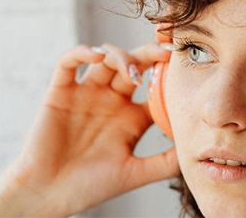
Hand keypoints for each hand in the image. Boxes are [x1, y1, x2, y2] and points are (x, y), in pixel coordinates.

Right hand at [0, 43, 177, 216]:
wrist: (49, 195)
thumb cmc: (89, 187)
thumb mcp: (135, 173)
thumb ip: (165, 161)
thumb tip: (197, 148)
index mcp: (131, 117)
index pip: (155, 87)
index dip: (169, 75)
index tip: (185, 67)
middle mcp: (110, 100)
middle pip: (134, 64)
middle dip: (150, 54)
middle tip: (165, 53)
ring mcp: (85, 94)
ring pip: (105, 57)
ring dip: (120, 55)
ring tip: (132, 71)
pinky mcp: (60, 92)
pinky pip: (68, 62)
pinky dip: (82, 52)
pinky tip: (96, 55)